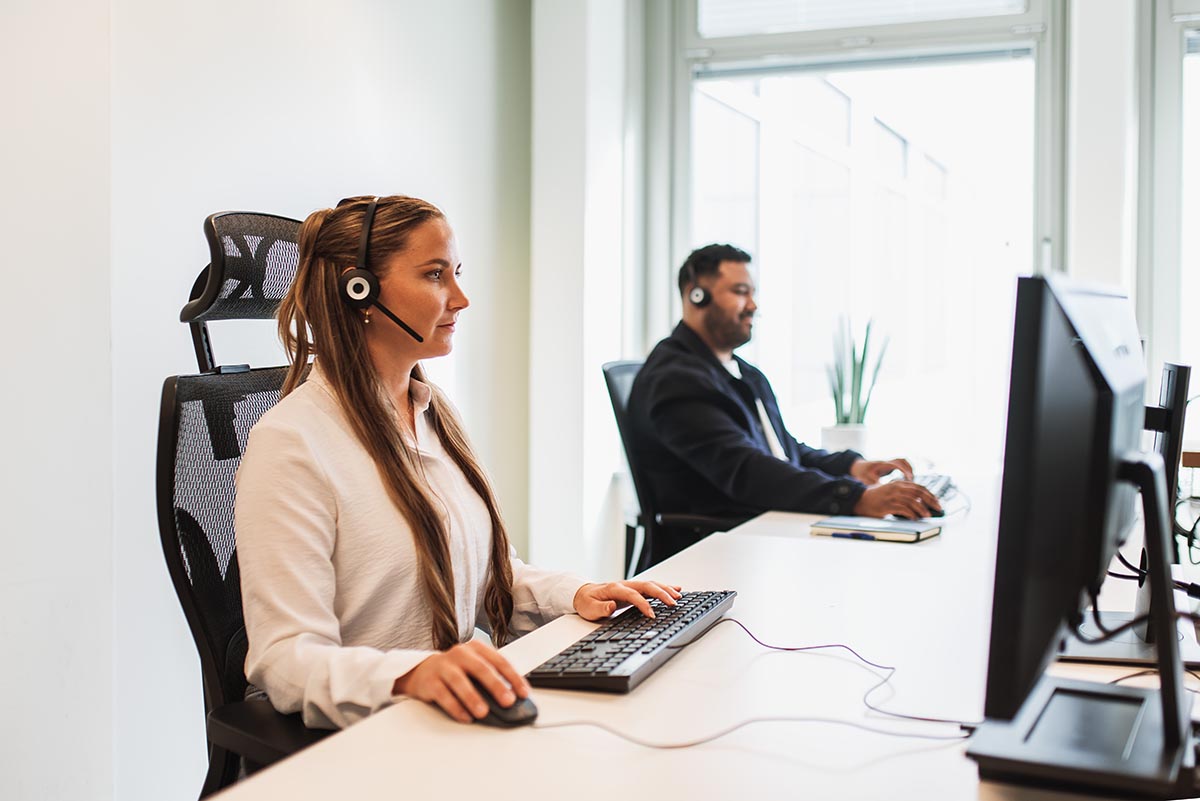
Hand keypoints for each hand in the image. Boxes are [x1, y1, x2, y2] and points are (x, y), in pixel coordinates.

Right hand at [392, 640, 528, 723]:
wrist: (422, 671)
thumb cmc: (455, 670)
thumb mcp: (474, 667)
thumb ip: (492, 677)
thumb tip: (514, 698)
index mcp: (476, 648)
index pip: (499, 661)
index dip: (513, 677)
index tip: (524, 693)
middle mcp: (460, 654)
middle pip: (481, 669)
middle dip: (496, 686)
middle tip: (508, 701)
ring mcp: (443, 666)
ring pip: (460, 682)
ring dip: (473, 698)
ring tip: (484, 712)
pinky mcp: (430, 681)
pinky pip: (443, 695)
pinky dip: (456, 708)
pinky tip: (465, 717)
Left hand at [573, 580, 682, 619]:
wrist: (582, 594)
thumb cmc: (587, 602)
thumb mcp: (590, 608)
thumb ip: (601, 607)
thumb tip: (612, 605)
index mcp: (614, 589)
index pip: (633, 595)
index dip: (643, 605)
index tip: (652, 615)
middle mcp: (625, 585)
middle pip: (647, 586)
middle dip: (661, 594)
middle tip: (673, 603)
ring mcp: (630, 586)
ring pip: (651, 584)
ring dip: (665, 589)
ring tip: (679, 596)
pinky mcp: (634, 589)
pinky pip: (651, 587)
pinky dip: (663, 588)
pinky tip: (674, 590)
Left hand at [850, 457, 913, 484]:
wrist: (858, 467)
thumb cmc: (861, 474)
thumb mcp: (866, 480)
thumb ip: (874, 485)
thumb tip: (884, 490)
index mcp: (881, 464)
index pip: (896, 464)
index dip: (904, 471)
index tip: (908, 479)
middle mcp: (886, 462)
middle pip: (902, 461)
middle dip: (909, 470)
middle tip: (911, 482)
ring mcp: (889, 463)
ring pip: (903, 461)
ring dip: (909, 469)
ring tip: (910, 481)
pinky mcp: (890, 465)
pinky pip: (902, 464)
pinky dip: (906, 470)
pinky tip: (906, 480)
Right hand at [854, 481, 940, 519]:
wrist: (859, 500)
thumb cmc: (876, 498)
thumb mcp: (890, 491)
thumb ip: (903, 493)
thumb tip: (919, 503)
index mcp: (898, 483)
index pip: (919, 487)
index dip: (930, 494)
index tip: (937, 501)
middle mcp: (896, 488)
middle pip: (918, 493)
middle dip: (931, 501)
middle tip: (938, 508)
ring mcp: (892, 496)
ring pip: (913, 501)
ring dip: (922, 509)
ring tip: (927, 515)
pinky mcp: (887, 505)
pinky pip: (903, 510)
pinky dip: (911, 514)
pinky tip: (915, 518)